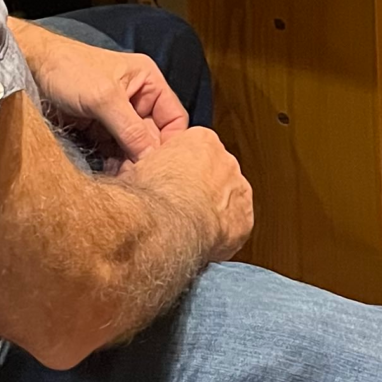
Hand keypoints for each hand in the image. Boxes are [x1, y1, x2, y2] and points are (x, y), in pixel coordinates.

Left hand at [18, 24, 188, 165]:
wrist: (29, 68)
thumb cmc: (68, 68)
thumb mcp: (103, 97)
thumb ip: (130, 129)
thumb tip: (151, 159)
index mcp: (148, 81)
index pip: (174, 118)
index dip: (172, 143)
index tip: (162, 167)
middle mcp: (137, 98)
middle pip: (154, 137)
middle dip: (146, 158)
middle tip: (138, 179)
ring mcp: (117, 115)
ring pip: (134, 148)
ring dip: (129, 165)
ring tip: (122, 180)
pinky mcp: (99, 128)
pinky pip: (114, 151)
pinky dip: (114, 164)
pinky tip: (109, 175)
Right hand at [120, 125, 253, 262]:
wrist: (165, 226)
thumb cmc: (150, 195)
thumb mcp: (137, 167)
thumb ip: (149, 164)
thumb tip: (136, 172)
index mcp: (201, 140)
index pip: (197, 149)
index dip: (183, 169)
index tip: (173, 183)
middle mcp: (226, 160)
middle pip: (216, 172)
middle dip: (202, 188)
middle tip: (181, 207)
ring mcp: (238, 189)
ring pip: (229, 198)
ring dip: (214, 210)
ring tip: (190, 227)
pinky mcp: (244, 220)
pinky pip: (236, 226)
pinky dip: (224, 234)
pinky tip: (203, 241)